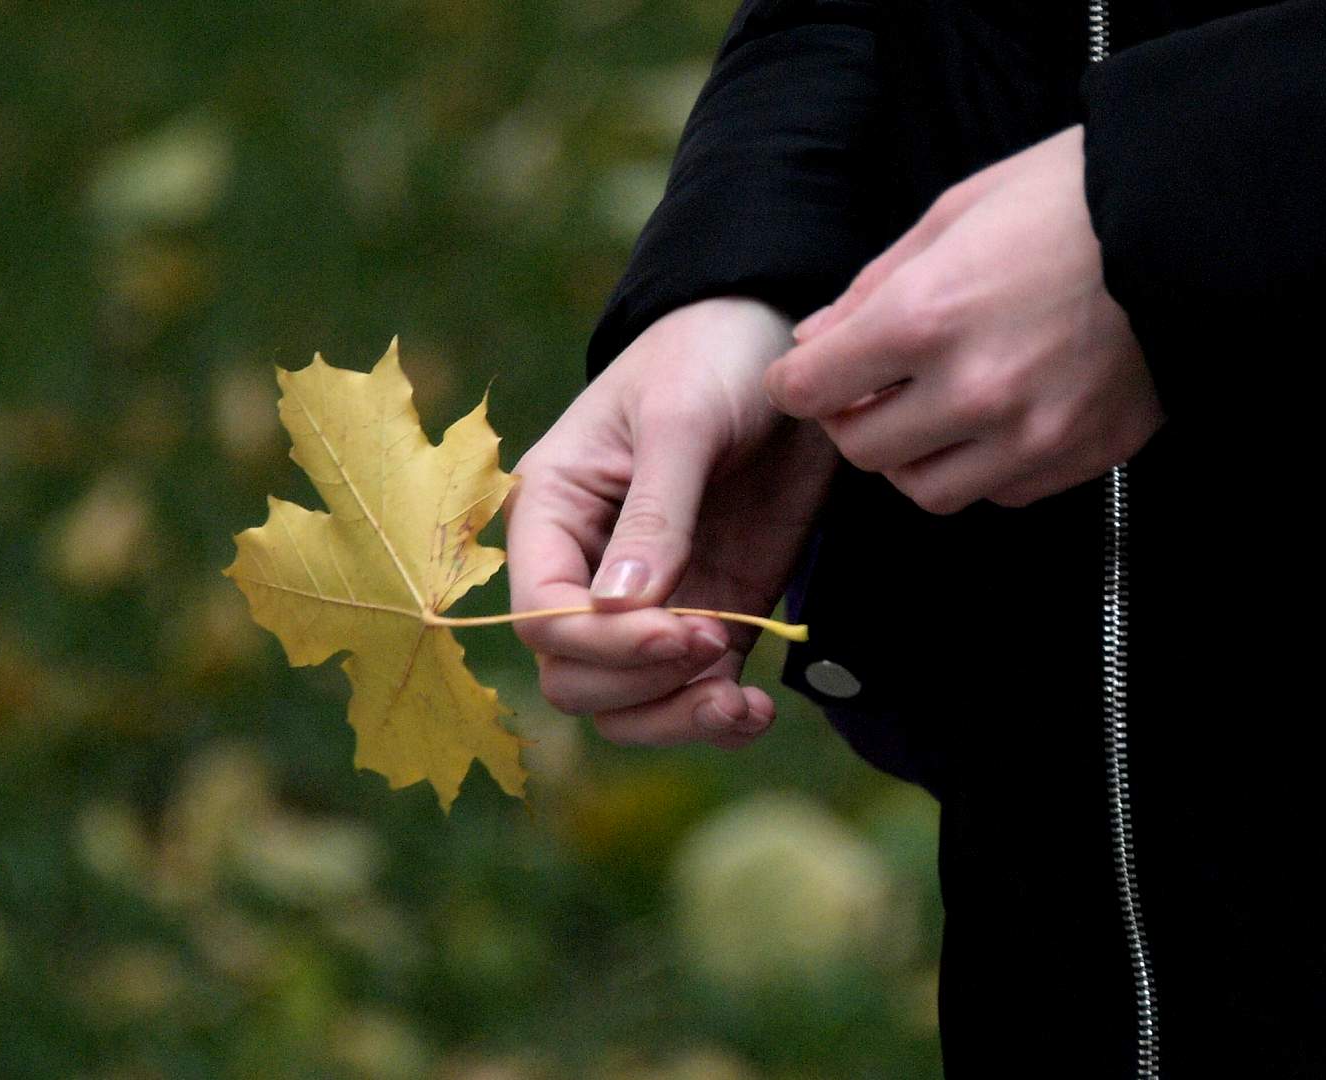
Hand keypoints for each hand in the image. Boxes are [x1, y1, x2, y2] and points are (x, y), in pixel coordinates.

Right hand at [506, 298, 836, 748]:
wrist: (783, 347)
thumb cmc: (711, 357)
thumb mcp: (681, 419)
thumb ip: (656, 515)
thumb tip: (621, 608)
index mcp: (551, 513)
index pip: (543, 615)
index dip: (604, 645)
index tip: (684, 632)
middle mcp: (586, 569)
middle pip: (573, 678)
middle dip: (639, 685)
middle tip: (719, 643)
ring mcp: (649, 603)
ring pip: (623, 707)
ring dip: (676, 721)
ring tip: (740, 706)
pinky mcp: (710, 617)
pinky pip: (690, 698)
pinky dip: (717, 720)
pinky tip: (756, 711)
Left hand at [764, 125, 1163, 511]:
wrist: (1197, 221)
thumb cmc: (1068, 200)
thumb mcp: (952, 215)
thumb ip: (872, 289)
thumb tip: (815, 342)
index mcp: (924, 317)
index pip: (810, 390)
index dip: (795, 381)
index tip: (803, 373)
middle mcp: (973, 389)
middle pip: (862, 451)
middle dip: (852, 420)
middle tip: (868, 388)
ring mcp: (1031, 434)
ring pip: (926, 490)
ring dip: (913, 456)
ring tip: (933, 407)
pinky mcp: (1080, 456)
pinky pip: (998, 492)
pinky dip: (980, 465)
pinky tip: (996, 417)